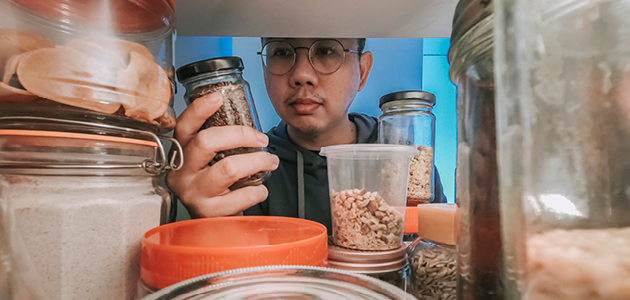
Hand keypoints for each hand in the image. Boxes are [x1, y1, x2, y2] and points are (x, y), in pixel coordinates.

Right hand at [166, 92, 278, 217]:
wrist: (213, 227)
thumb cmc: (215, 187)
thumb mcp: (209, 162)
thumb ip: (217, 142)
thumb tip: (242, 116)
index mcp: (180, 155)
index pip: (184, 127)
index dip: (199, 109)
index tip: (218, 97)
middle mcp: (181, 173)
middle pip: (207, 142)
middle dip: (241, 135)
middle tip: (262, 139)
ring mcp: (194, 194)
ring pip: (229, 168)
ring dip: (258, 161)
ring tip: (271, 162)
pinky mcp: (209, 213)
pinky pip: (241, 195)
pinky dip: (258, 190)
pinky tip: (261, 189)